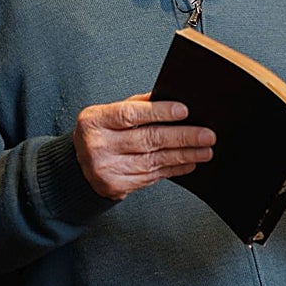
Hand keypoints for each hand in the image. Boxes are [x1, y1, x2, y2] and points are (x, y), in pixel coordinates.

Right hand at [73, 93, 214, 199]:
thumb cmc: (100, 132)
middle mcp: (97, 146)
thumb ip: (137, 105)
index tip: (184, 111)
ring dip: (184, 155)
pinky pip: (151, 177)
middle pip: (146, 139)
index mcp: (94, 121)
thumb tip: (172, 98)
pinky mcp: (115, 187)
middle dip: (182, 137)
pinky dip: (174, 169)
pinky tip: (189, 163)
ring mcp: (105, 169)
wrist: (79, 165)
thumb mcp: (109, 113)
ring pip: (153, 161)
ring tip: (205, 150)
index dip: (159, 112)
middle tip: (207, 135)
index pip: (129, 114)